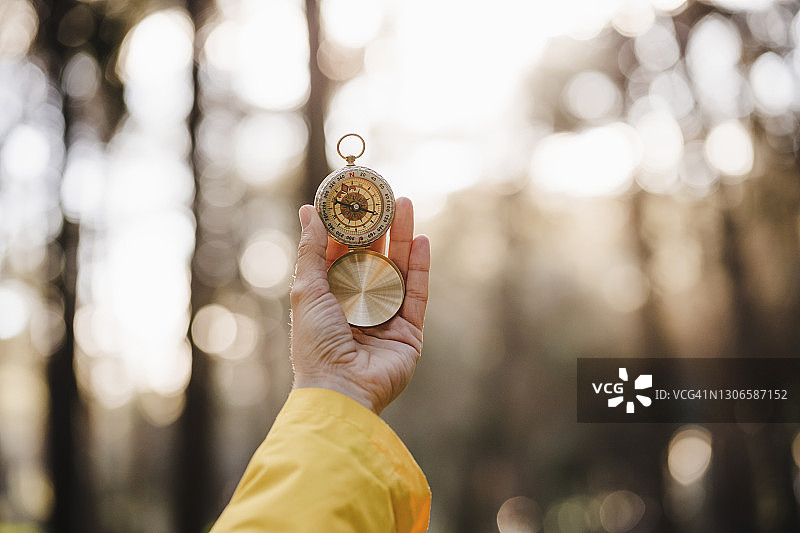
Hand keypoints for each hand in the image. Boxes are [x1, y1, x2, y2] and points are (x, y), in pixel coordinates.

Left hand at [290, 197, 430, 413]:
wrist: (341, 389)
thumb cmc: (316, 343)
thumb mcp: (307, 289)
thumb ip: (311, 249)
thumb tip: (308, 209)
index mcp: (330, 297)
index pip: (342, 254)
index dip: (349, 226)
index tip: (355, 197)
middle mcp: (359, 306)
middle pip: (373, 258)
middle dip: (380, 226)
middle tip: (386, 195)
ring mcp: (386, 317)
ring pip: (398, 270)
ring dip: (403, 238)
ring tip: (407, 205)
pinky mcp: (409, 331)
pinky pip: (417, 293)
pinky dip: (420, 267)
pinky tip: (422, 240)